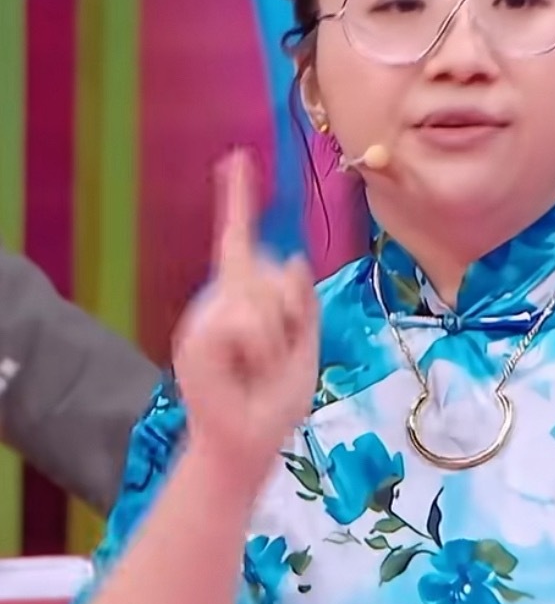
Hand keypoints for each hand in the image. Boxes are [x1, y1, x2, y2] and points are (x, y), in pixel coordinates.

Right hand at [172, 150, 318, 487]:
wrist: (247, 444)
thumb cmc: (274, 399)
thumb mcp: (306, 346)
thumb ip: (302, 302)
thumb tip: (292, 257)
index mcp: (245, 296)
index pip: (241, 239)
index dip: (239, 199)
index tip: (237, 159)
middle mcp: (220, 298)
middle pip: (270, 270)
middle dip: (291, 312)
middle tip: (276, 355)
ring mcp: (205, 316)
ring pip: (260, 295)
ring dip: (276, 337)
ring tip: (260, 366)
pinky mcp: (198, 335)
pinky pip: (245, 318)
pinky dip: (260, 345)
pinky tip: (245, 367)